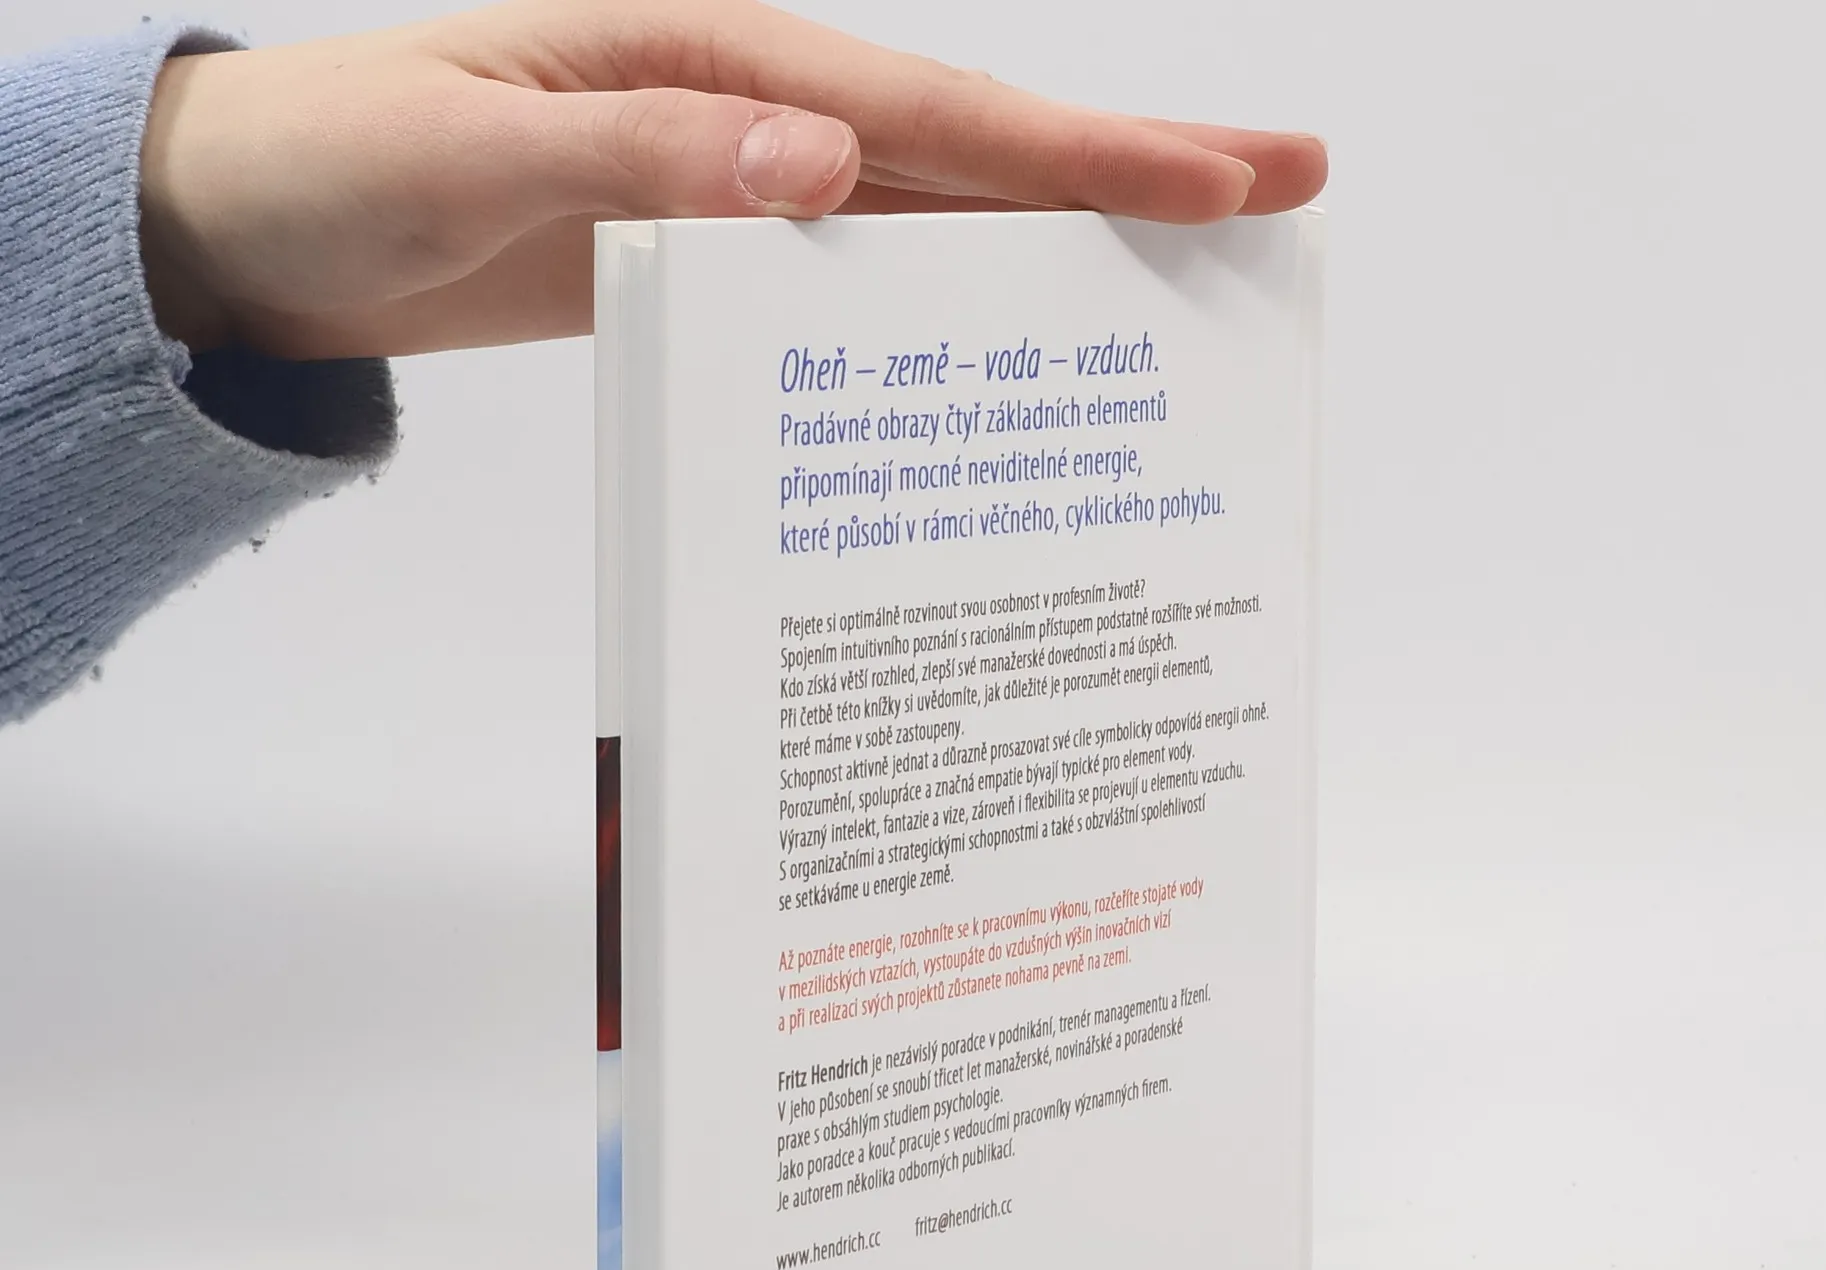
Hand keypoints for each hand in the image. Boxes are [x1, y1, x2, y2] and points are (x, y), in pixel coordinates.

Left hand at [138, 0, 1325, 360]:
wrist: (256, 231)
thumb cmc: (340, 164)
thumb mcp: (471, 154)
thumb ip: (640, 161)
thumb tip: (821, 163)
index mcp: (711, 61)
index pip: (928, 111)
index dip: (1075, 152)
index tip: (1212, 177)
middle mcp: (751, 118)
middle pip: (970, 153)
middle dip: (1125, 176)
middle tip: (1281, 189)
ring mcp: (740, 198)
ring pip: (931, 226)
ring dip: (1054, 256)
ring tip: (1182, 293)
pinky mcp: (713, 273)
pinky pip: (852, 300)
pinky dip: (938, 327)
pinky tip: (1003, 364)